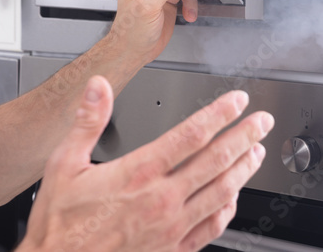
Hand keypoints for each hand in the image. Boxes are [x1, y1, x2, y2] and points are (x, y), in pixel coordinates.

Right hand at [20, 76, 272, 251]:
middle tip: (263, 122)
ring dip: (243, 170)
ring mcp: (170, 228)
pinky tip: (233, 200)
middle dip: (244, 137)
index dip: (219, 114)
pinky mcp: (172, 251)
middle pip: (216, 162)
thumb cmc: (59, 225)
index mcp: (138, 174)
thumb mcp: (62, 165)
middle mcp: (161, 200)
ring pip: (220, 194)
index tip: (237, 101)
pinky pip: (210, 228)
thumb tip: (98, 86)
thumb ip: (87, 122)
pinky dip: (228, 210)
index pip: (190, 136)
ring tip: (258, 153)